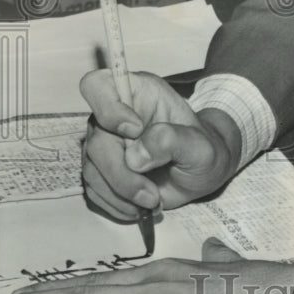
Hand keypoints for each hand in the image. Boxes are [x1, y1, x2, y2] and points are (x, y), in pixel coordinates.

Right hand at [79, 69, 241, 219]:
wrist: (200, 173)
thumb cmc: (201, 150)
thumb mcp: (200, 145)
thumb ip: (172, 140)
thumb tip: (135, 157)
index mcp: (136, 93)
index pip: (98, 86)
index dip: (108, 108)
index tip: (134, 130)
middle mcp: (112, 116)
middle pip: (96, 142)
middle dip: (122, 174)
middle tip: (150, 194)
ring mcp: (103, 144)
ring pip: (92, 171)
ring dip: (121, 194)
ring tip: (152, 201)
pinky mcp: (101, 171)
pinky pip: (95, 191)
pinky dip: (117, 205)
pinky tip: (140, 207)